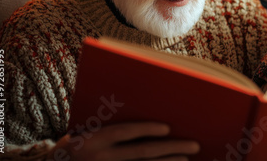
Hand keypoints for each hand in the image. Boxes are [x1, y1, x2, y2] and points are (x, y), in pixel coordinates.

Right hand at [47, 122, 199, 160]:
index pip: (124, 132)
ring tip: (186, 159)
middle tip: (193, 145)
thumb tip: (145, 110)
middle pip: (142, 153)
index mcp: (92, 140)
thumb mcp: (83, 133)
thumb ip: (107, 124)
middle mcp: (99, 159)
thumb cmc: (73, 148)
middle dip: (171, 149)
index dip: (147, 129)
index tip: (168, 128)